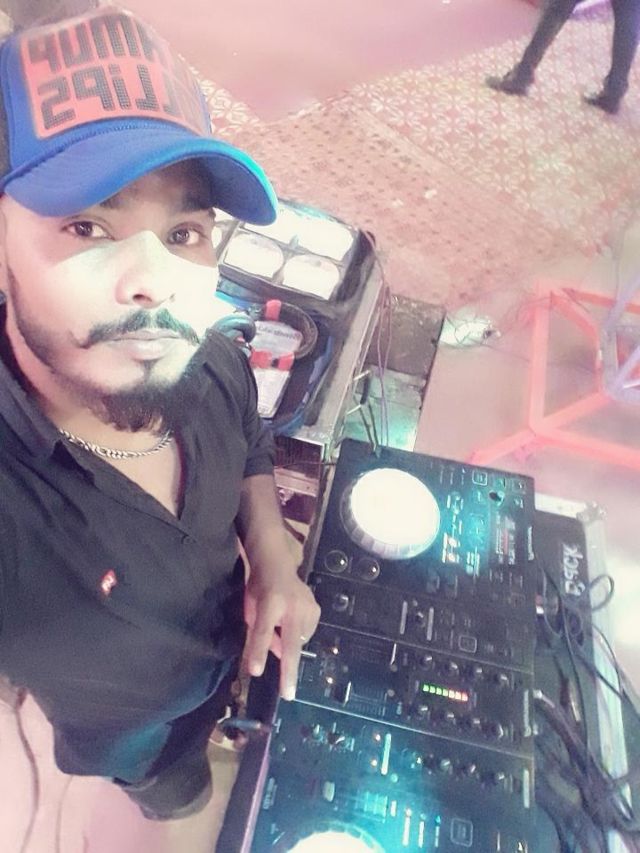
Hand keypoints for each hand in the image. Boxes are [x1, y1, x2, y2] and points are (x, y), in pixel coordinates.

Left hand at [243, 571, 319, 699]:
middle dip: (289, 671)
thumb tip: (273, 655)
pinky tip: (289, 622)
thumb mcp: (251, 609)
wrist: (277, 563)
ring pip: (298, 641)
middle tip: (288, 694)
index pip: (262, 631)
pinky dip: (297, 635)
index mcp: (270, 603)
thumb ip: (259, 632)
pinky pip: (306, 633)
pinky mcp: (316, 610)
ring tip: (280, 627)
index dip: (258, 651)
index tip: (255, 671)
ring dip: (289, 644)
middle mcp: (292, 605)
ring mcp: (308, 607)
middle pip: (290, 644)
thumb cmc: (259, 588)